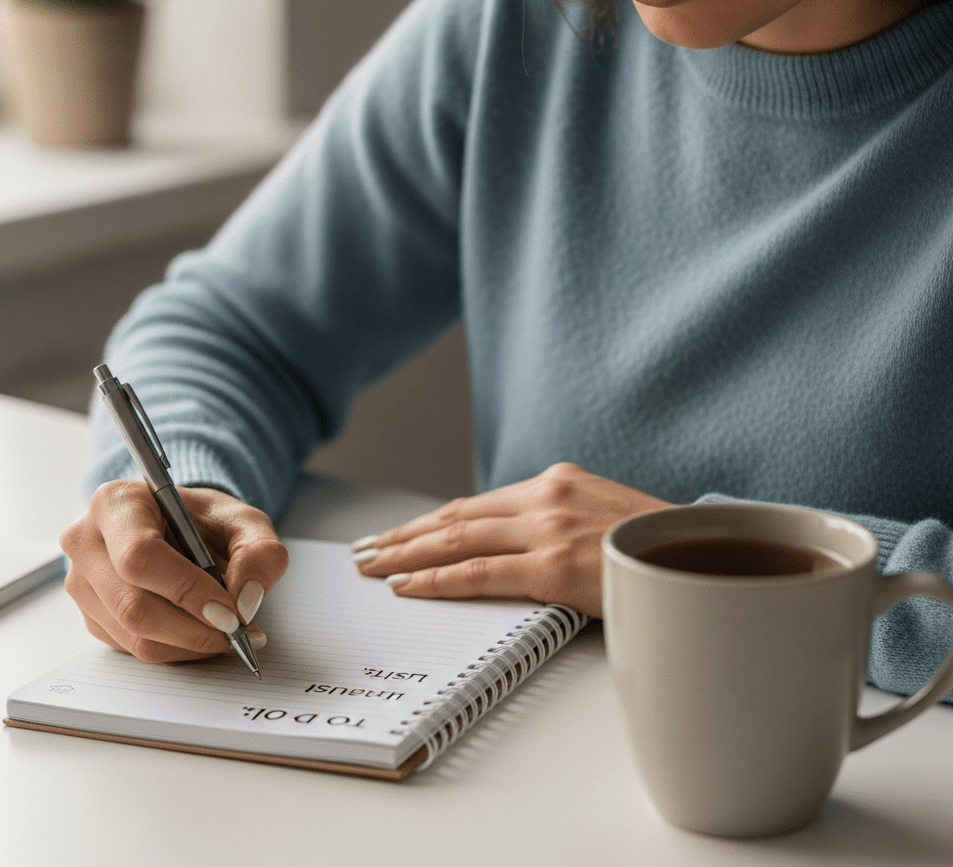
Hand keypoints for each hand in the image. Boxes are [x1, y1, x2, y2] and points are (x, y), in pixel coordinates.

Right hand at [61, 481, 287, 662]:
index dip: (187, 590)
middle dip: (194, 628)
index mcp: (116, 502)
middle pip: (132, 606)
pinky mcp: (92, 617)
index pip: (139, 556)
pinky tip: (204, 633)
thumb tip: (246, 600)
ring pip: (134, 636)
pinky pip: (133, 649)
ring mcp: (82, 584)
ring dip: (190, 644)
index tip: (230, 612)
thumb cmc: (206, 520)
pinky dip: (178, 649)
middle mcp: (86, 542)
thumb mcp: (246, 522)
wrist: (183, 528)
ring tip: (231, 633)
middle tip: (238, 632)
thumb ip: (260, 553)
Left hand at [353, 462, 674, 616]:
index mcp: (556, 482)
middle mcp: (545, 496)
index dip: (431, 521)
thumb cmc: (655, 546)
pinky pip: (480, 572)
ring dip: (406, 553)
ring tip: (371, 566)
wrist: (703, 558)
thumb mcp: (602, 517)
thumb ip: (558, 522)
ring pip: (457, 539)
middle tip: (366, 550)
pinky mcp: (554, 565)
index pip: (476, 504)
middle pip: (456, 517)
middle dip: (405, 535)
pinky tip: (407, 585)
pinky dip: (437, 578)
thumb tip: (517, 546)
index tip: (400, 533)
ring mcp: (548, 529)